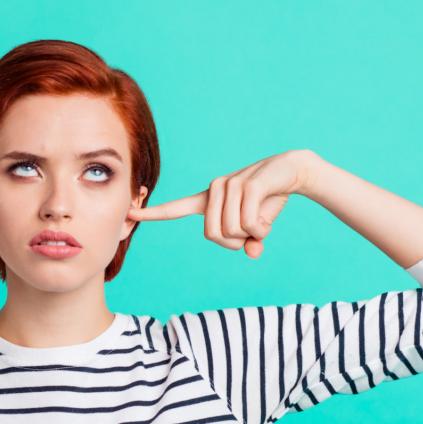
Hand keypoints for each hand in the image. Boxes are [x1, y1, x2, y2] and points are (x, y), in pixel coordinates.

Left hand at [126, 149, 315, 258]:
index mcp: (208, 200)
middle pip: (212, 236)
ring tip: (262, 219)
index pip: (176, 209)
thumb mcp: (257, 226)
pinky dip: (261, 229)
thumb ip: (249, 241)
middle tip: (251, 232)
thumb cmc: (268, 200)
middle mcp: (213, 190)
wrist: (292, 171)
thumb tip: (252, 253)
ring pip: (231, 230)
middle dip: (234, 242)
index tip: (130, 214)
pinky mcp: (247, 185)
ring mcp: (228, 186)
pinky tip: (268, 216)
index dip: (154, 214)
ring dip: (252, 234)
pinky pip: (247, 223)